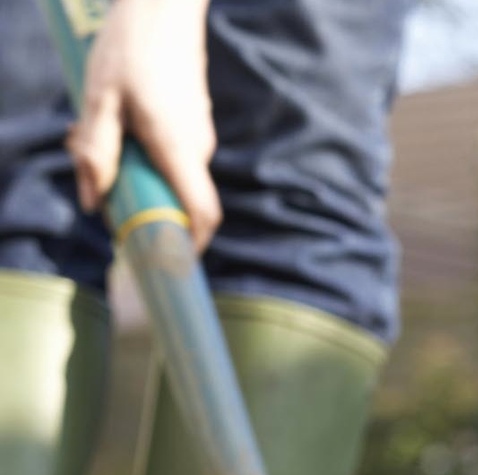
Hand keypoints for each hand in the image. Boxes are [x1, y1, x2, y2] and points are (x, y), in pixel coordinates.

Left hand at [67, 0, 220, 250]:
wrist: (164, 6)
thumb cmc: (129, 47)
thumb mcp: (98, 100)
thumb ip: (94, 152)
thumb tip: (91, 202)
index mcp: (177, 148)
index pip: (202, 214)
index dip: (191, 246)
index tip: (168, 262)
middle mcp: (196, 149)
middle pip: (177, 200)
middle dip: (139, 203)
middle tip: (99, 185)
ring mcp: (198, 136)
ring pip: (169, 175)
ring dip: (135, 172)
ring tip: (96, 136)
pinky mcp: (192, 124)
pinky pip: (170, 156)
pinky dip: (144, 154)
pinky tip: (115, 124)